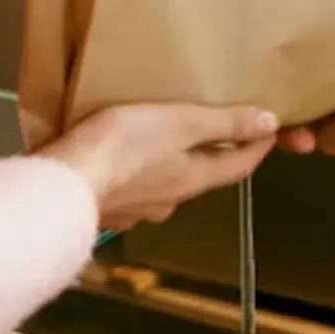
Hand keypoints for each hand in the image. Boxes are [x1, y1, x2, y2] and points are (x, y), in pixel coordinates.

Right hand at [42, 103, 278, 230]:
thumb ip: (223, 124)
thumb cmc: (124, 146)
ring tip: (165, 143)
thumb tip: (272, 124)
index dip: (258, 145)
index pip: (239, 165)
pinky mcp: (107, 210)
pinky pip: (134, 191)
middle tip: (217, 131)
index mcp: (194, 179)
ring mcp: (137, 211)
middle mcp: (171, 200)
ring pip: (167, 185)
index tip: (271, 129)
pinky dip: (140, 176)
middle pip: (203, 176)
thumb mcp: (179, 123)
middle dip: (213, 155)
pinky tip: (125, 165)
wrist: (62, 185)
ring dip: (173, 166)